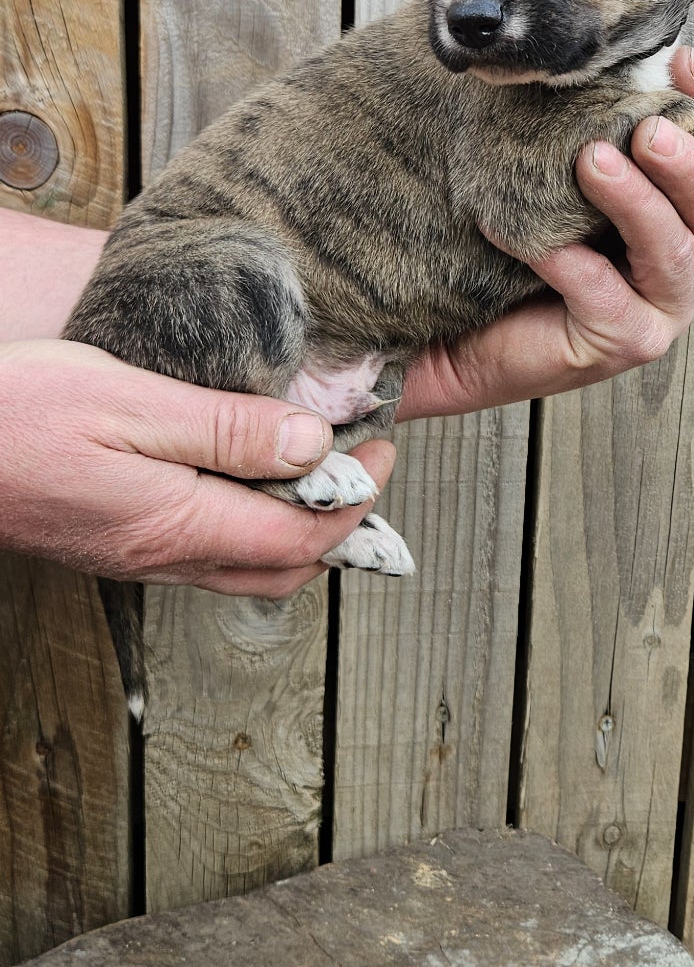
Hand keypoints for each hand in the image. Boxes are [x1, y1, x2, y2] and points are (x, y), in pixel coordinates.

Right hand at [0, 340, 393, 595]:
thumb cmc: (18, 413)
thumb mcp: (130, 398)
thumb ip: (225, 427)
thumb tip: (313, 443)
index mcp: (176, 523)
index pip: (301, 536)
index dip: (357, 498)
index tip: (383, 446)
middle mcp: (161, 557)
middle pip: (283, 568)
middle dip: (341, 523)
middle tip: (365, 461)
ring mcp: (135, 558)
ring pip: (245, 568)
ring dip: (297, 529)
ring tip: (320, 468)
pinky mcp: (114, 545)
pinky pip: (206, 553)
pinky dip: (250, 525)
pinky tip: (248, 477)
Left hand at [398, 45, 693, 418]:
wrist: (467, 337)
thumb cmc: (525, 258)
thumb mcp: (571, 188)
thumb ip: (609, 138)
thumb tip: (646, 60)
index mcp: (690, 232)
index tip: (682, 63)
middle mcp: (690, 274)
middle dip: (685, 167)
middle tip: (646, 129)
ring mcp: (663, 315)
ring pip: (669, 253)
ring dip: (635, 202)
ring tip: (592, 162)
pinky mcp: (625, 344)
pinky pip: (604, 293)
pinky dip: (567, 258)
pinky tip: (527, 234)